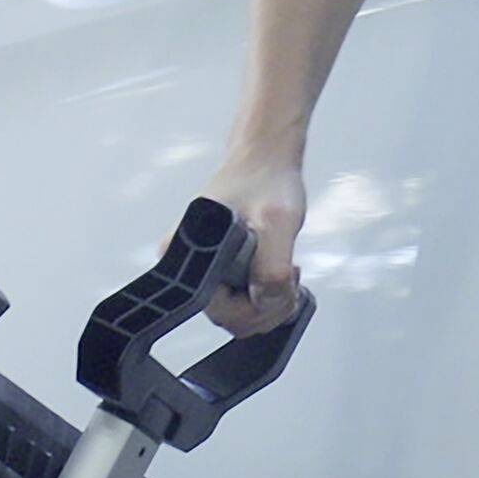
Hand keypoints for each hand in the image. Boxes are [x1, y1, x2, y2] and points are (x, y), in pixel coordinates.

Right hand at [193, 153, 305, 334]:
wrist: (265, 158)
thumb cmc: (265, 179)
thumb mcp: (278, 221)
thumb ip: (272, 269)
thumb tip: (267, 302)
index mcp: (187, 259)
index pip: (221, 311)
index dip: (257, 305)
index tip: (282, 282)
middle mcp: (187, 271)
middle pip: (230, 318)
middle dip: (268, 306)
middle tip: (291, 278)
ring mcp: (203, 274)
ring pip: (238, 315)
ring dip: (270, 303)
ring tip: (288, 273)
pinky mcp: (218, 273)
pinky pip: (241, 304)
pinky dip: (266, 297)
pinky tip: (279, 276)